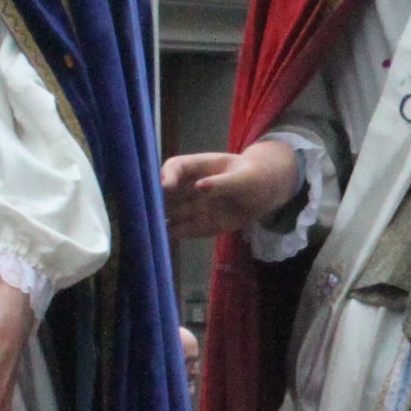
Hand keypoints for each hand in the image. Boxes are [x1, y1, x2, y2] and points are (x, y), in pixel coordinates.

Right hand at [158, 140, 303, 239]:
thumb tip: (200, 186)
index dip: (167, 176)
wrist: (265, 195)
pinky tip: (158, 243)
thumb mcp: (244, 179)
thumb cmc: (254, 178)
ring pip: (169, 213)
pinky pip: (181, 230)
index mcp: (198, 167)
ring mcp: (192, 206)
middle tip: (144, 213)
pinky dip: (170, 236)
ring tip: (147, 231)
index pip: (174, 167)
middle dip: (153, 201)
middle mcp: (189, 186)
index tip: (165, 187)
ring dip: (158, 221)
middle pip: (165, 192)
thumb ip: (223, 183)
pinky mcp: (199, 224)